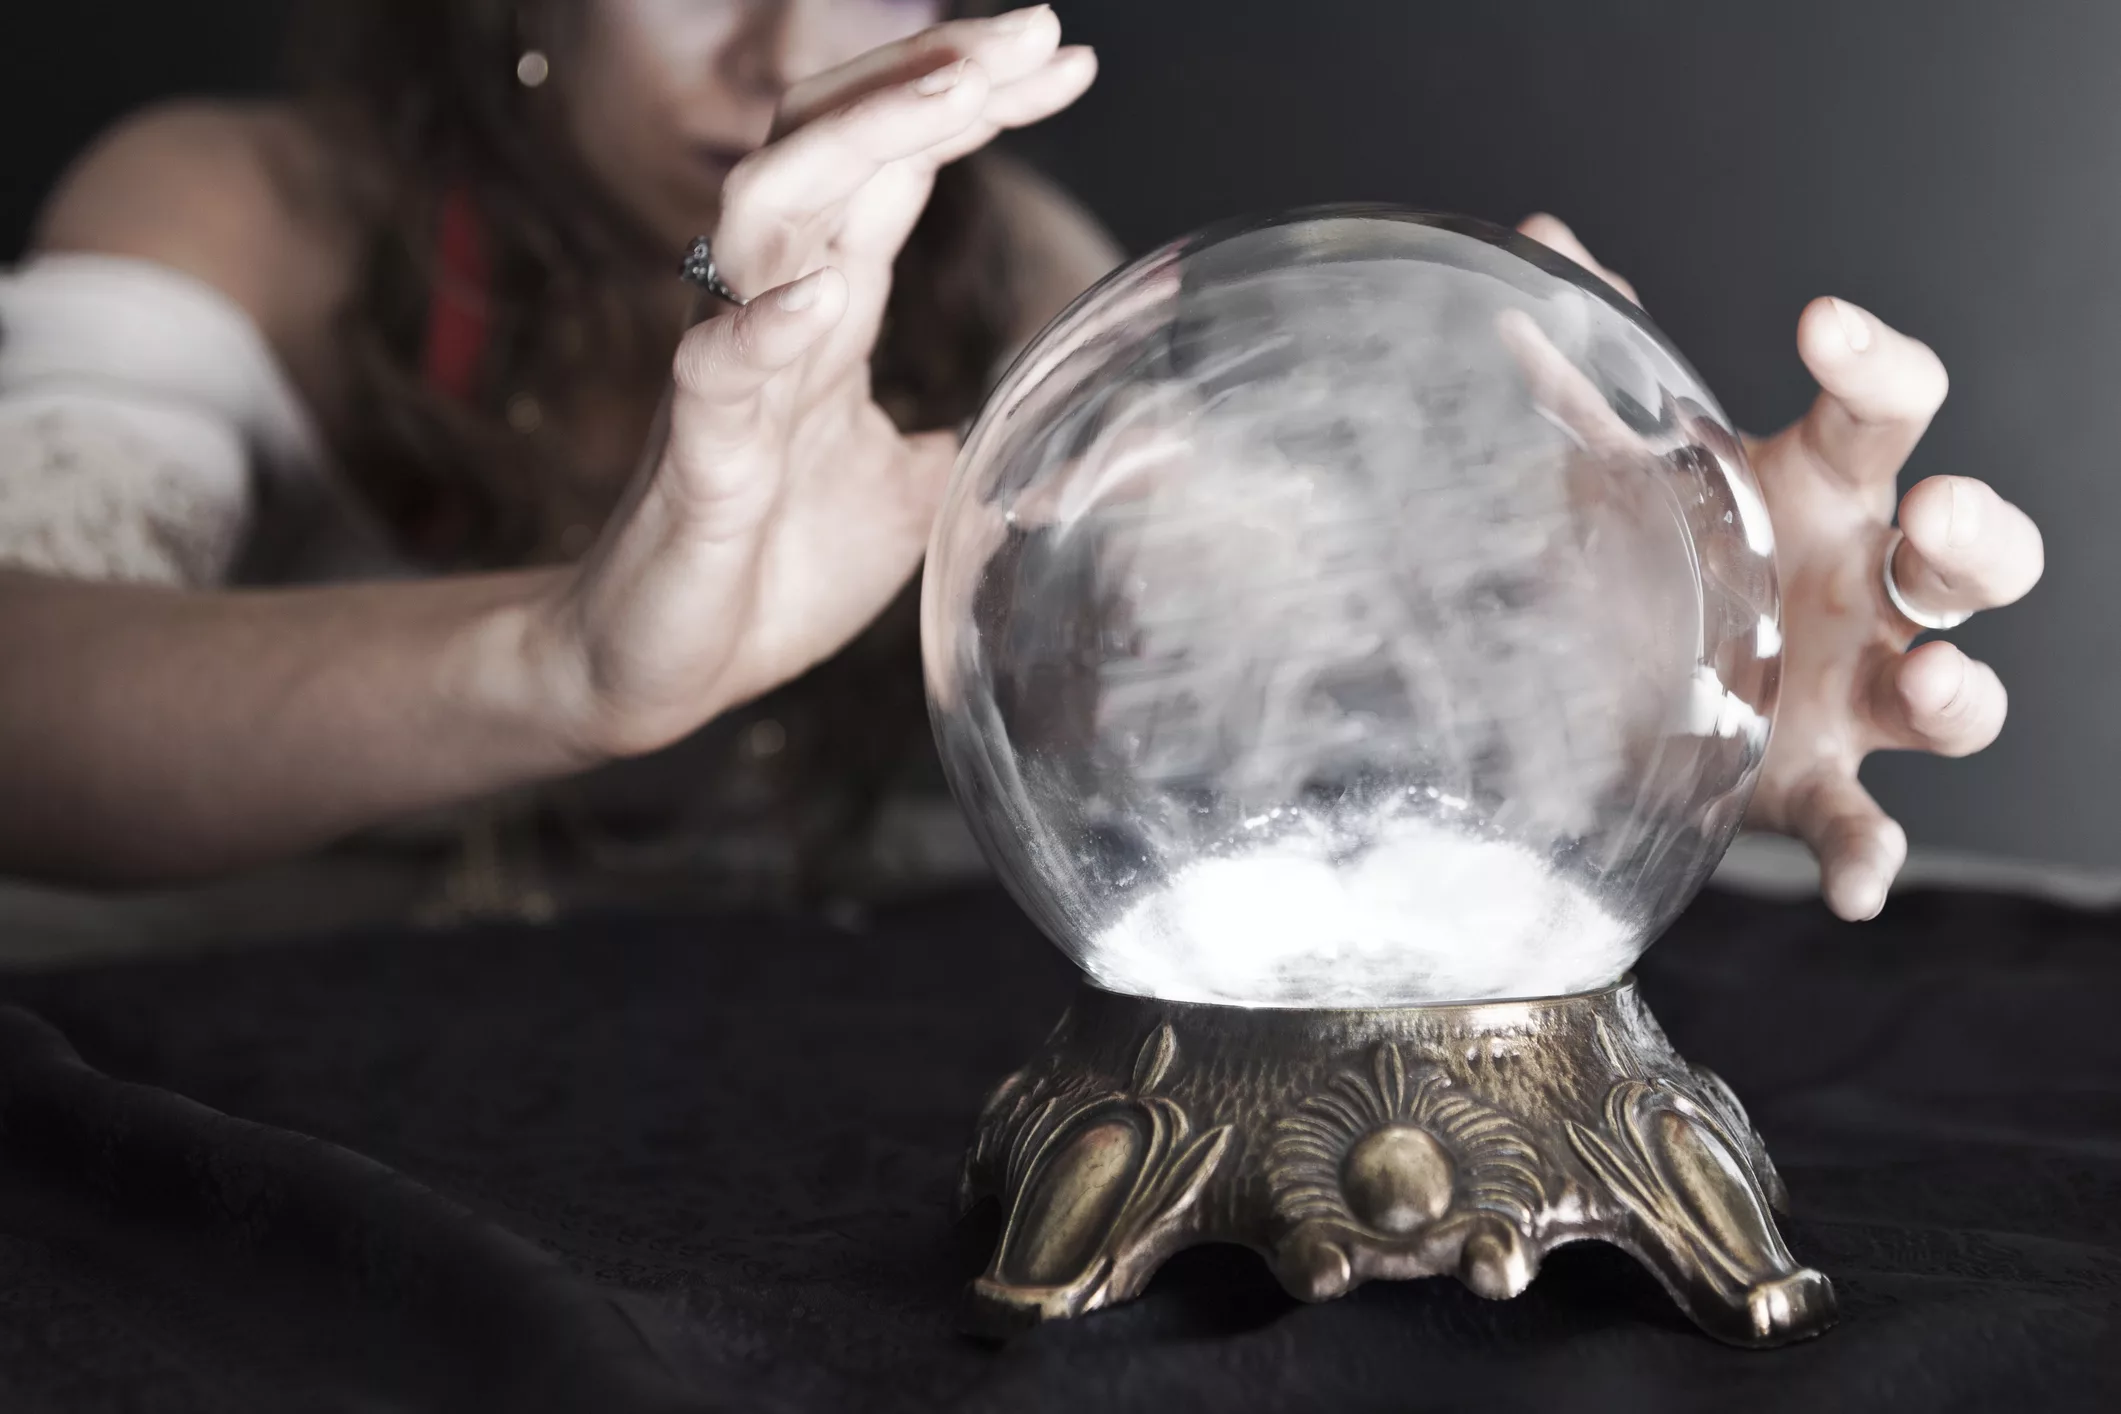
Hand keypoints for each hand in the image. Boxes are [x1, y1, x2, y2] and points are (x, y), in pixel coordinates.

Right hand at [533, 8, 1095, 756]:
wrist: (668, 666)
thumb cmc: (779, 566)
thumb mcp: (916, 492)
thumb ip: (975, 433)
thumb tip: (1074, 412)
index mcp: (831, 312)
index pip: (897, 171)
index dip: (972, 104)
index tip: (1067, 58)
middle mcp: (775, 312)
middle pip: (834, 146)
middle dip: (928, 78)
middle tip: (1031, 30)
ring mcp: (732, 376)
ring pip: (771, 213)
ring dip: (861, 145)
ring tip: (956, 96)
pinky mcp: (697, 457)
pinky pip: (717, 370)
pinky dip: (765, 328)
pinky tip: (823, 296)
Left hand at [1517, 214, 2044, 919]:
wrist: (1622, 683)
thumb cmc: (1656, 555)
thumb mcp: (1615, 466)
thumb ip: (1583, 372)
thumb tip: (1536, 244)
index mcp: (1828, 491)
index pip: (1894, 408)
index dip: (1876, 362)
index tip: (1818, 325)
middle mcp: (1872, 590)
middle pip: (1983, 555)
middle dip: (1979, 537)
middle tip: (1927, 523)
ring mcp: (1860, 695)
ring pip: (1965, 695)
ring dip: (1964, 690)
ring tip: (1928, 685)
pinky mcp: (1818, 786)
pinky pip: (1871, 827)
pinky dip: (1870, 856)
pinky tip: (1855, 884)